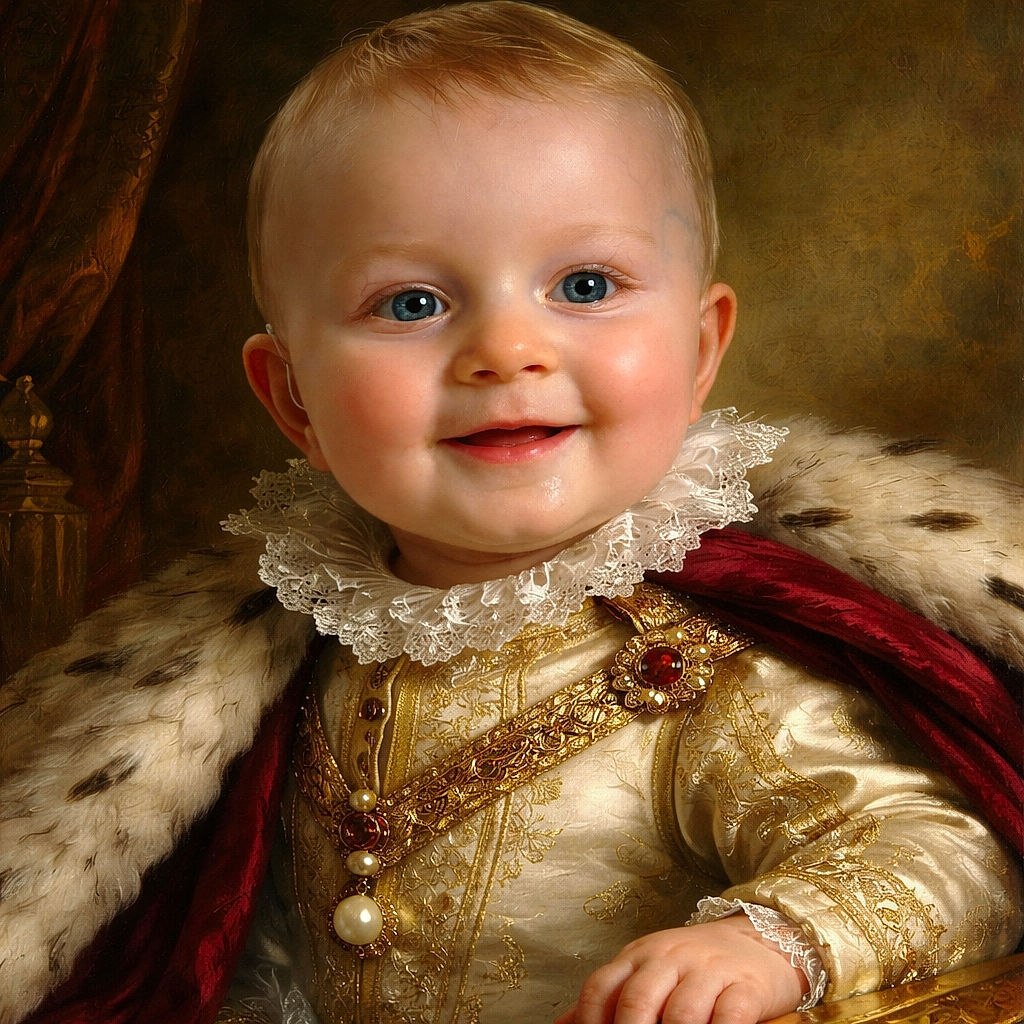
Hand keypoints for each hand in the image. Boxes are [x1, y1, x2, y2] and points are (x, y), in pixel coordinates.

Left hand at [553, 914, 807, 1023]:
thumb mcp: (647, 970)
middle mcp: (669, 958)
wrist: (759, 938)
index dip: (590, 1021)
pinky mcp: (746, 987)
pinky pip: (730, 1016)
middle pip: (637, 1001)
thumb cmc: (694, 965)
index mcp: (638, 956)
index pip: (600, 987)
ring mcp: (708, 971)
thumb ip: (609, 998)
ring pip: (682, 1014)